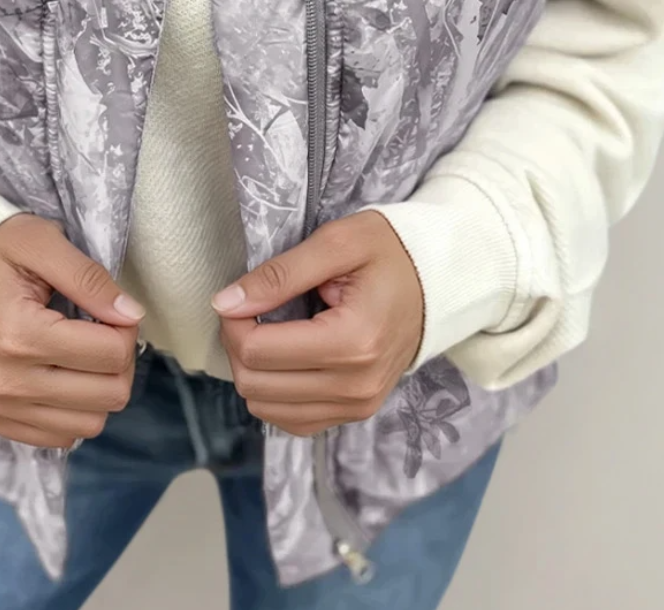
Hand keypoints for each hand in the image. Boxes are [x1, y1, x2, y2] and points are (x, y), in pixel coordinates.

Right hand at [0, 213, 144, 447]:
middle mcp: (6, 382)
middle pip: (109, 394)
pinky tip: (64, 374)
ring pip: (92, 423)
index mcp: (18, 334)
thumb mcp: (41, 242)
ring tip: (83, 352)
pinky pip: (63, 436)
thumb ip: (89, 277)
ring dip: (101, 387)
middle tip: (102, 329)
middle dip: (120, 359)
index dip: (126, 327)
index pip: (111, 354)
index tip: (111, 307)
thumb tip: (132, 314)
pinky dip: (75, 408)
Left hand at [211, 211, 423, 435]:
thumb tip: (225, 302)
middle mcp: (356, 386)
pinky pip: (292, 420)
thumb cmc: (389, 252)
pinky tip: (281, 358)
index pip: (259, 351)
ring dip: (252, 370)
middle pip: (256, 385)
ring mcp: (358, 405)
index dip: (233, 321)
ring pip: (267, 408)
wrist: (438, 281)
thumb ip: (280, 274)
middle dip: (237, 344)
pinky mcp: (356, 412)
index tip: (237, 295)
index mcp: (353, 341)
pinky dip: (273, 393)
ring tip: (266, 330)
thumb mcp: (337, 244)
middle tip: (249, 308)